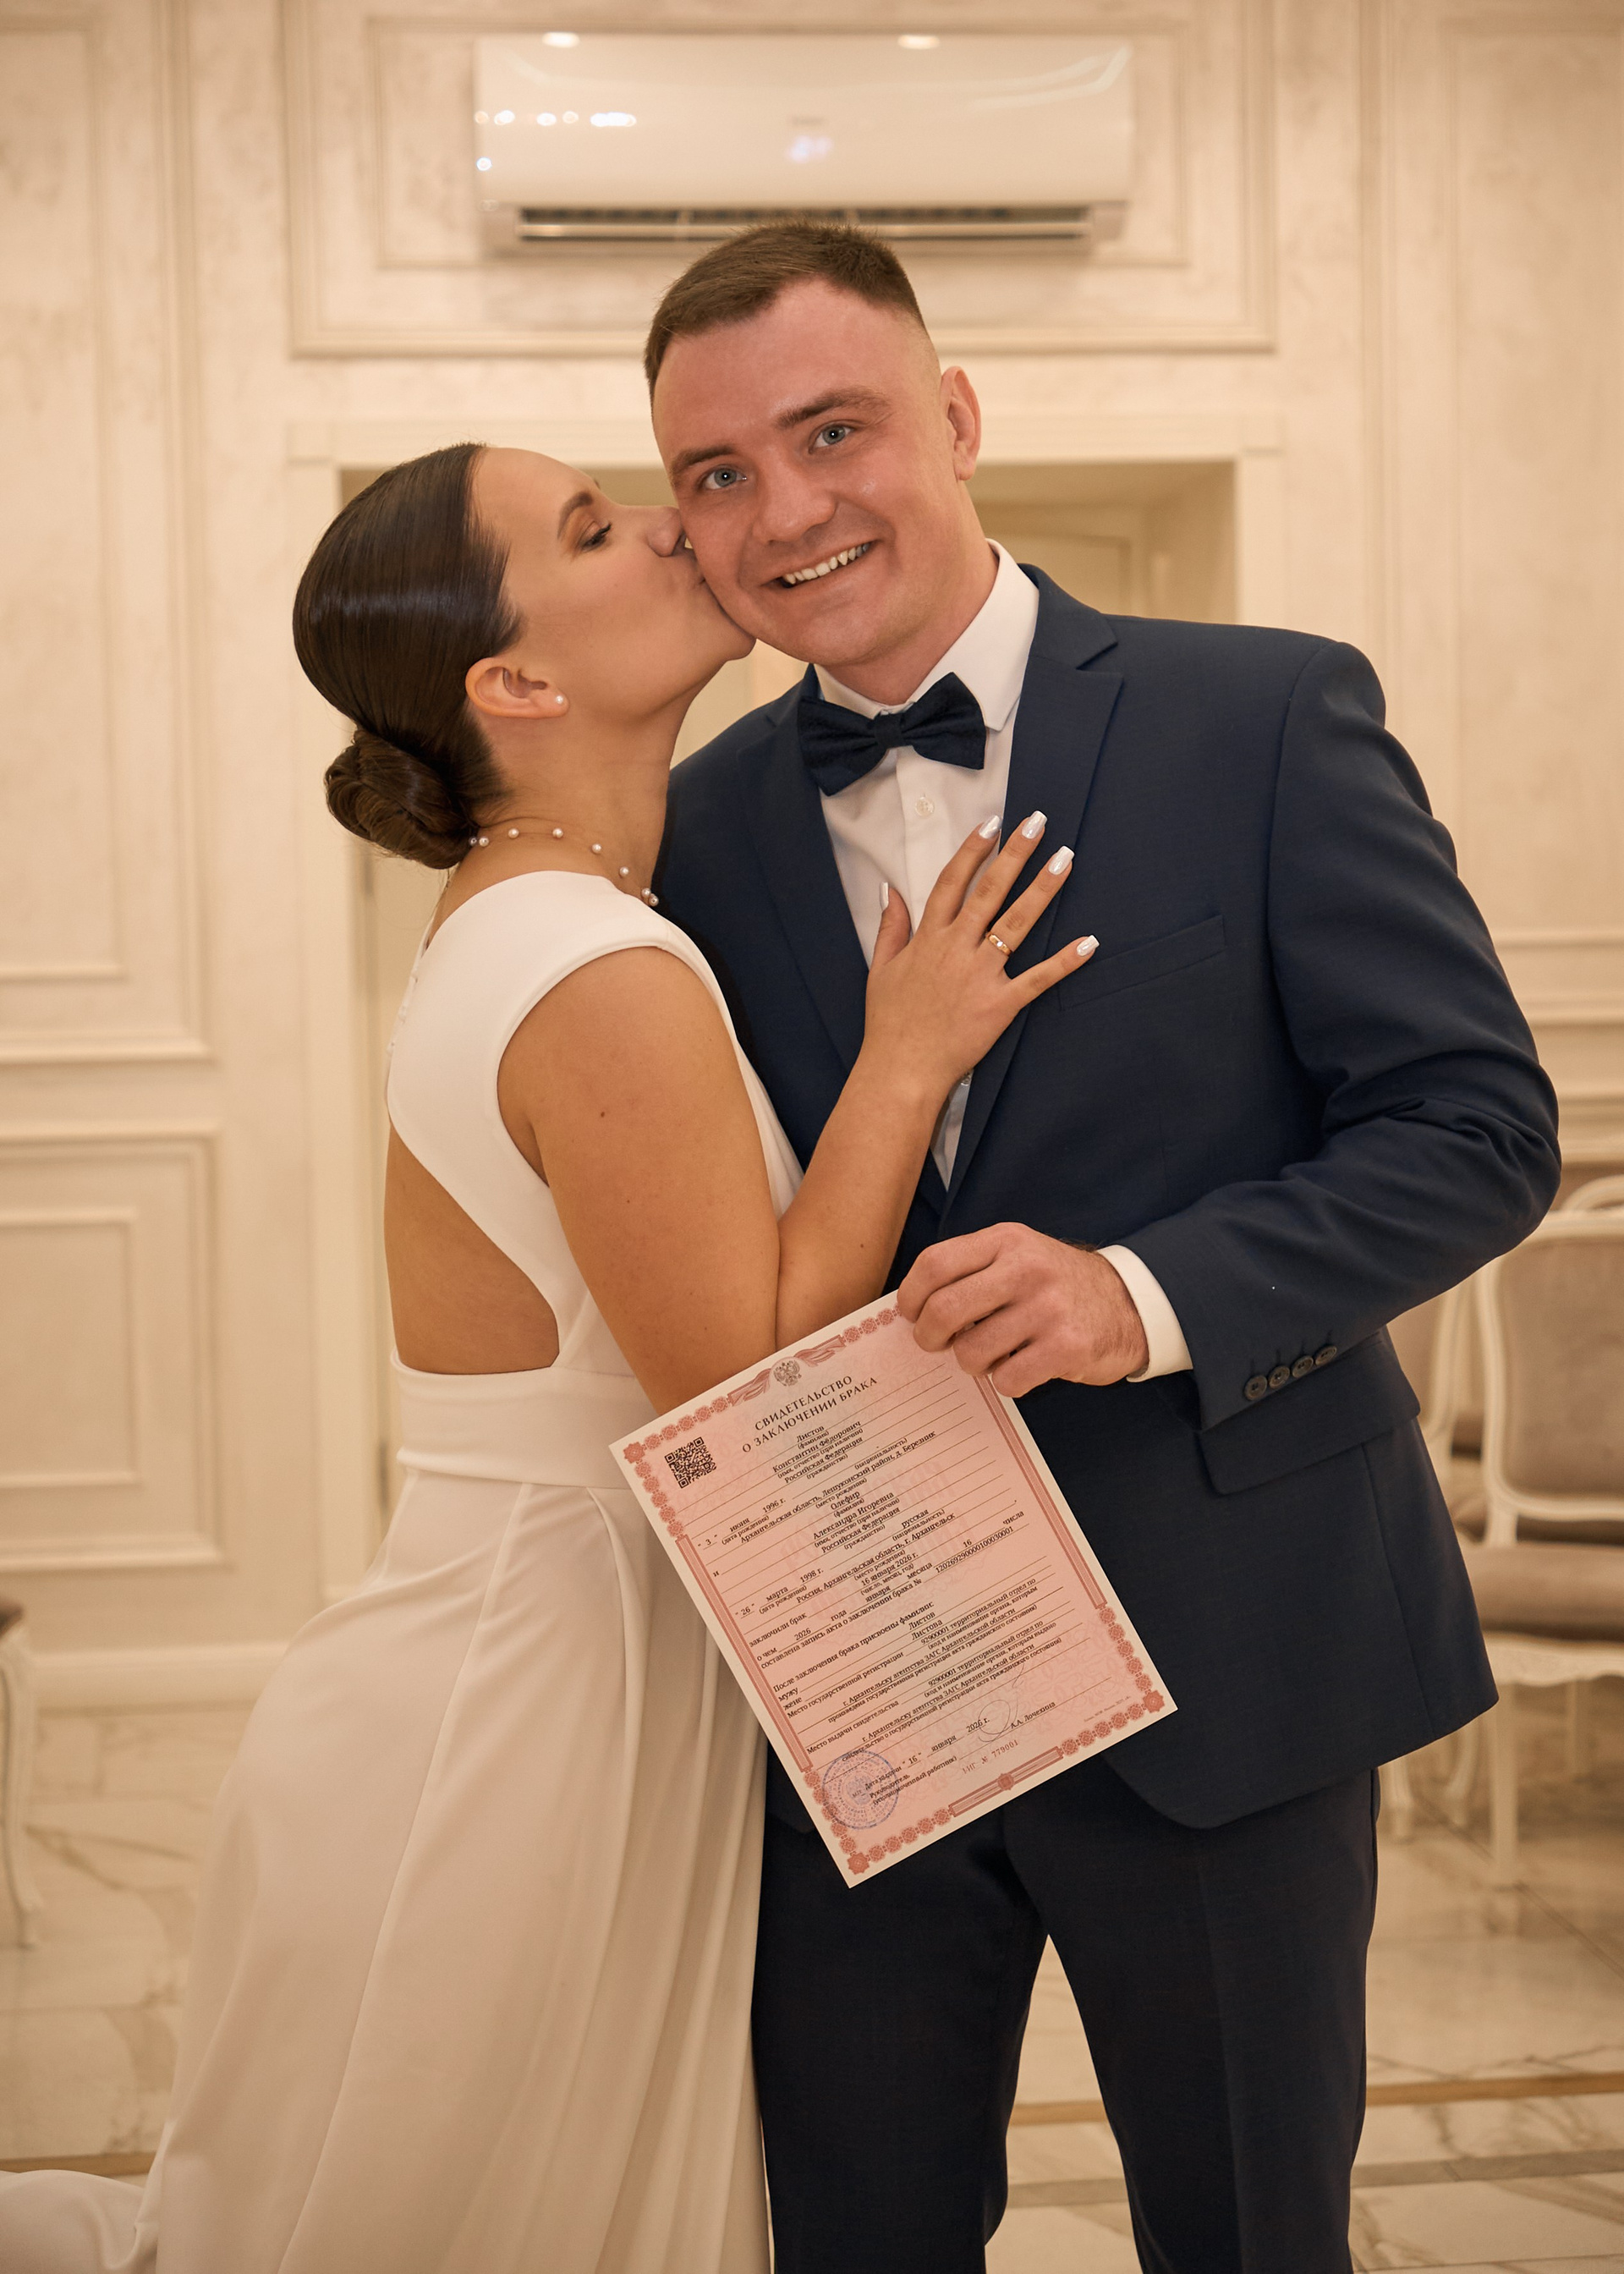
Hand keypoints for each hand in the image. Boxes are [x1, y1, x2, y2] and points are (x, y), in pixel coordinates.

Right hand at [861, 813, 1095, 1109]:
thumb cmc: (890, 1023)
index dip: (973, 850)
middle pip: (990, 891)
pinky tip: (1089, 942)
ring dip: (1043, 889)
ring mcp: (980, 975)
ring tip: (1065, 859)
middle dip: (1015, 854)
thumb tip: (889, 890)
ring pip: (1016, 923)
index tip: (992, 823)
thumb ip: (890, 927)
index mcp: (928, 939)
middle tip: (1037, 822)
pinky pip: (1038, 979)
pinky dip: (1065, 961)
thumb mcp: (880, 969)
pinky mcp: (1000, 1004)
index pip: (953, 883)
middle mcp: (956, 949)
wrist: (900, 1070)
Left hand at [898, 1224, 1148, 1397]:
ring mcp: (1048, 1309)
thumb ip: (971, 1270)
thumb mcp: (1018, 1255)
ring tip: (988, 1355)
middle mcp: (1027, 1269)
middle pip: (945, 1310)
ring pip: (972, 1351)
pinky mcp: (1067, 1347)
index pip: (936, 1264)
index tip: (911, 1313)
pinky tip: (1019, 1368)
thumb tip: (914, 1308)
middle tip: (936, 1343)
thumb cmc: (1057, 1284)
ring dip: (971, 1362)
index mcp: (1007, 1241)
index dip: (911, 1296)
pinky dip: (1004, 1382)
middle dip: (929, 1336)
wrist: (1128, 1302)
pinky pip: (1007, 1380)